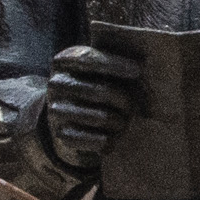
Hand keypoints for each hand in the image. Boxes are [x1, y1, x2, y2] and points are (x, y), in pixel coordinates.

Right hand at [42, 42, 148, 174]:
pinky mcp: (61, 134)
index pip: (88, 59)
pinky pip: (97, 139)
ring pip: (102, 117)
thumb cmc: (97, 86)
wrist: (69, 119)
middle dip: (124, 100)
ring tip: (123, 122)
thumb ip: (117, 62)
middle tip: (133, 106)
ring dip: (120, 122)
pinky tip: (114, 138)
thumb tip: (143, 62)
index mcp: (64, 62)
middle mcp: (56, 84)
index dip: (114, 65)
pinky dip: (111, 140)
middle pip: (100, 91)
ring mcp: (55, 110)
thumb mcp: (103, 69)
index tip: (138, 71)